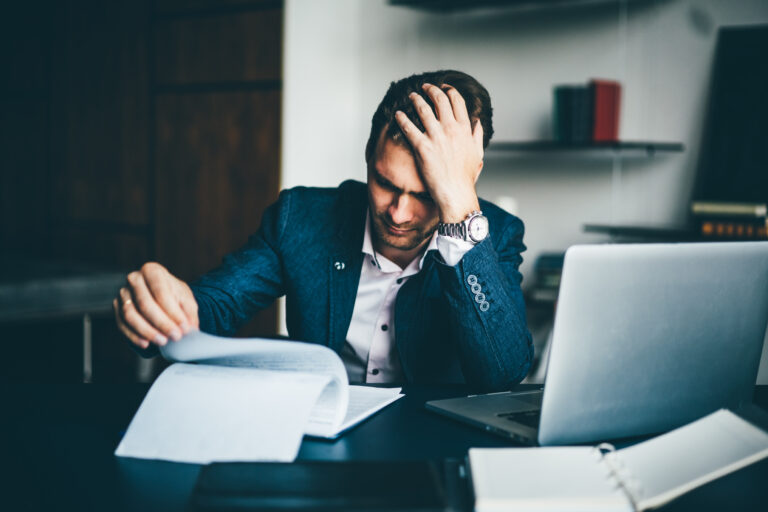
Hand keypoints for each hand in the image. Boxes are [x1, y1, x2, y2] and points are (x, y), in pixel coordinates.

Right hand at [113, 262, 198, 349]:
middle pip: (145, 304)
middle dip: (161, 323)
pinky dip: (134, 336)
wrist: (160, 296)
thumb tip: (191, 328)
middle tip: (175, 336)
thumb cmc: (173, 295)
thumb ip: (189, 312)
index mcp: (152, 271)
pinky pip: (122, 324)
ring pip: (130, 315)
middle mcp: (134, 279)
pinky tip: (146, 343)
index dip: (173, 311)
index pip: (161, 291)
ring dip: (147, 331)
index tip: (184, 327)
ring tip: (163, 341)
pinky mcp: (117, 308)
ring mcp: (123, 293)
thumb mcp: (186, 299)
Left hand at [394, 83, 483, 221]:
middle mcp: (451, 129)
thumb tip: (478, 122)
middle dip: (431, 90)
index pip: (457, 101)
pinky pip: (409, 128)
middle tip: (425, 87)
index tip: (444, 87)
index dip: (449, 91)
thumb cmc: (465, 177)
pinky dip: (402, 119)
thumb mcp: (478, 153)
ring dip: (415, 99)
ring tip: (411, 96)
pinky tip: (397, 115)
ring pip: (423, 109)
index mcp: (464, 129)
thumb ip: (477, 135)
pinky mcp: (422, 147)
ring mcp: (436, 137)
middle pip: (440, 100)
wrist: (455, 193)